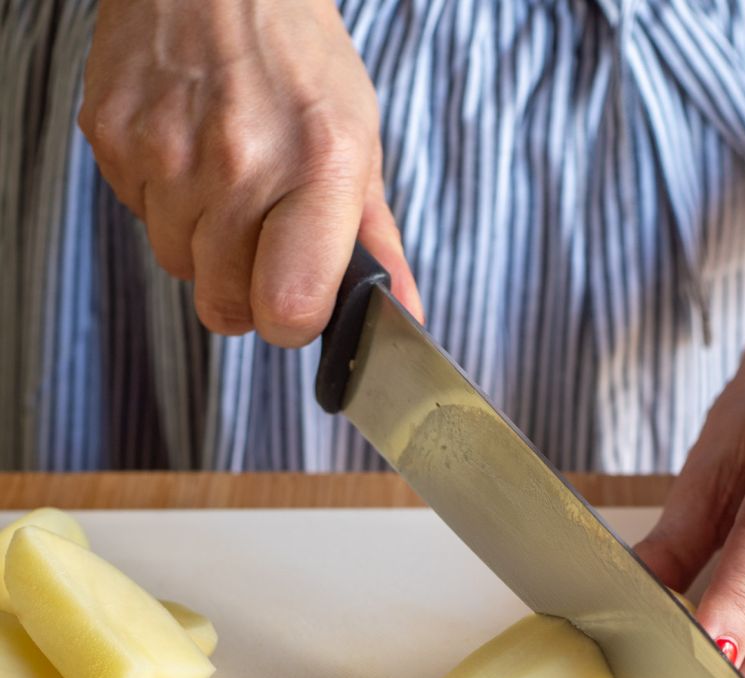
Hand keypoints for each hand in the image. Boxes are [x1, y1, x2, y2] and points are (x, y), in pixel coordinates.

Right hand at [78, 0, 421, 344]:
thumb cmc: (297, 60)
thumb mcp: (359, 144)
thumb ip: (378, 241)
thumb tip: (403, 313)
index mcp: (316, 167)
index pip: (288, 309)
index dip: (291, 322)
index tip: (296, 301)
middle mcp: (238, 162)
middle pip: (224, 306)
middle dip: (244, 288)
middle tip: (260, 233)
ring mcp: (167, 150)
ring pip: (178, 265)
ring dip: (202, 241)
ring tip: (223, 177)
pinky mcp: (113, 137)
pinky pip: (138, 216)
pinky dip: (163, 200)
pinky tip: (186, 149)